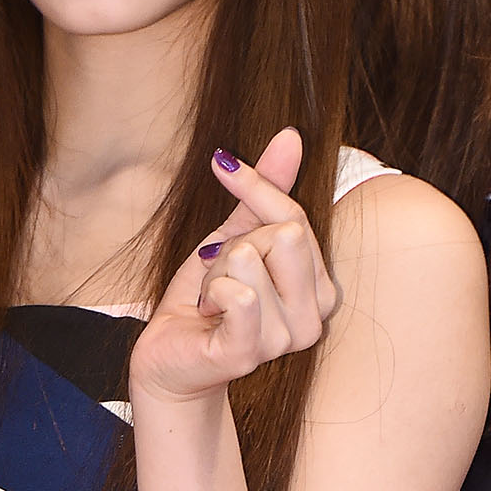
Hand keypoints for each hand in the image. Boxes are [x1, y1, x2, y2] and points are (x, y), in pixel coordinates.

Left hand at [129, 129, 334, 402]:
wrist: (169, 356)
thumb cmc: (207, 298)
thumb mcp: (234, 236)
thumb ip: (265, 192)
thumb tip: (290, 135)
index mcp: (320, 286)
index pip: (296, 216)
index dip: (255, 186)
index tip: (221, 164)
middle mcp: (315, 315)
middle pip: (280, 234)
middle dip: (234, 244)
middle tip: (219, 275)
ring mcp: (287, 339)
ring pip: (250, 259)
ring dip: (215, 273)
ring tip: (211, 299)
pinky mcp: (250, 353)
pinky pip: (238, 294)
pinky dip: (209, 291)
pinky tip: (207, 312)